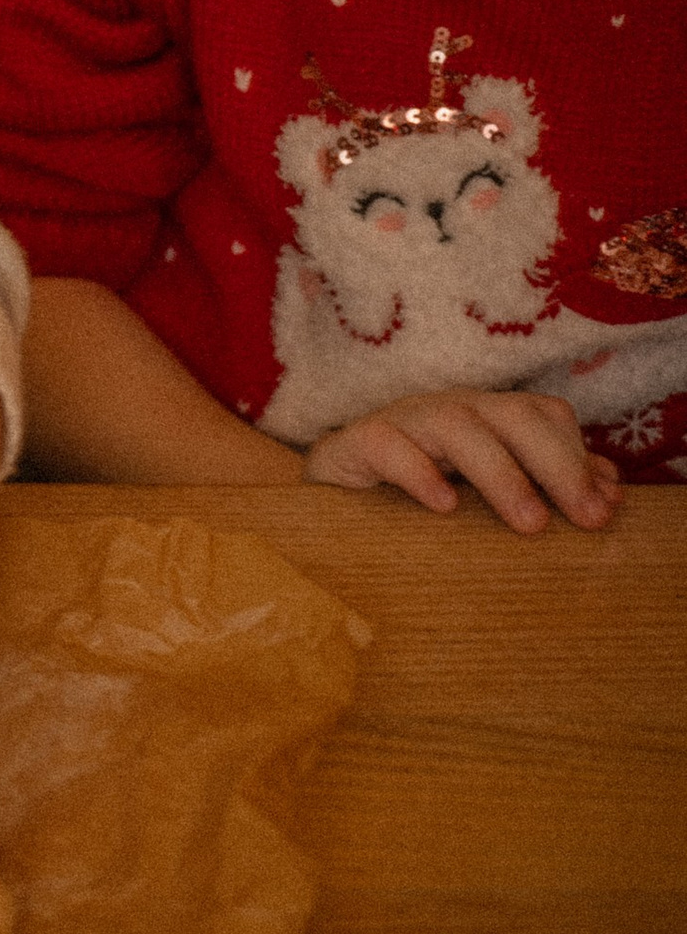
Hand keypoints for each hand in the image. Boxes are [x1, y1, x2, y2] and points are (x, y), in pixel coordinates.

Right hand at [303, 385, 621, 532]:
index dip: (577, 456)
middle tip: (581, 517)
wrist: (323, 498)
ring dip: (501, 474)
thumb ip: (541, 484)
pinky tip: (443, 507)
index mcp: (482, 417)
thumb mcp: (482, 493)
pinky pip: (387, 445)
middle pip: (512, 415)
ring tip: (528, 523)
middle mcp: (447, 409)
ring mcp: (400, 421)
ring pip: (458, 427)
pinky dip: (418, 472)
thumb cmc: (412, 497)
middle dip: (555, 464)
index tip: (601, 511)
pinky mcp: (352, 444)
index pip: (541, 413)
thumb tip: (609, 490)